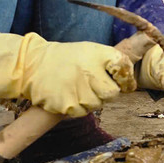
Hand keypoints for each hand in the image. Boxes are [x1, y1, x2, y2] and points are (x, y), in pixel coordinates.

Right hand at [0, 23, 134, 116]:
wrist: (33, 65)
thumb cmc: (66, 58)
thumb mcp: (91, 51)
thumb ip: (112, 62)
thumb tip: (130, 85)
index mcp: (99, 55)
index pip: (124, 68)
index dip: (125, 78)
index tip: (122, 81)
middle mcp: (91, 72)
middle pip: (113, 94)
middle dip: (106, 91)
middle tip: (92, 84)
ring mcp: (79, 91)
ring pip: (97, 105)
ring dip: (92, 100)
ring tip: (77, 87)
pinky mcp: (68, 106)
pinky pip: (82, 112)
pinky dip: (78, 107)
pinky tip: (69, 95)